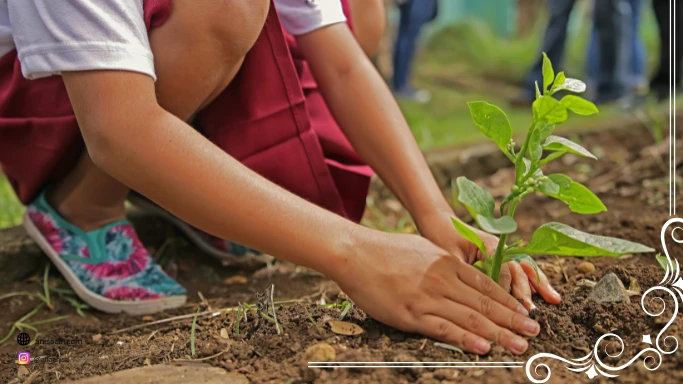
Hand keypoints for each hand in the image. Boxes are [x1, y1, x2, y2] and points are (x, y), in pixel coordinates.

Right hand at [332, 230, 540, 354]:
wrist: (355, 253)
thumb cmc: (386, 251)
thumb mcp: (423, 249)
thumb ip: (445, 264)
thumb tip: (462, 274)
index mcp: (447, 263)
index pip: (487, 286)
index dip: (509, 301)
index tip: (525, 313)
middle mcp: (443, 280)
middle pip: (485, 304)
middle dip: (513, 320)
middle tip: (534, 332)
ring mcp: (428, 297)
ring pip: (470, 318)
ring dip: (499, 333)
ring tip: (519, 344)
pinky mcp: (411, 313)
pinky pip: (444, 329)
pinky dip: (466, 339)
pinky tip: (483, 347)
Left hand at [415, 210, 560, 309]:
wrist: (439, 221)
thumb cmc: (441, 237)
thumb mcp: (450, 256)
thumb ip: (466, 273)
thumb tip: (476, 296)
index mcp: (488, 245)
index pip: (503, 270)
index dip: (506, 289)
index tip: (508, 307)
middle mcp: (500, 247)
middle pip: (518, 269)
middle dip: (527, 290)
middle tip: (532, 310)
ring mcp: (502, 251)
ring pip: (525, 268)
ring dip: (538, 284)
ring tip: (554, 299)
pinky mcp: (501, 256)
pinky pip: (520, 269)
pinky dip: (533, 281)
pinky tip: (547, 293)